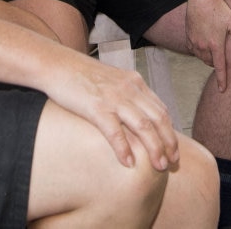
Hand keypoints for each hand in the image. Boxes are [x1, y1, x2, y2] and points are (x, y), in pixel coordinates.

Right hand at [46, 55, 180, 170]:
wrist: (57, 64)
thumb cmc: (81, 76)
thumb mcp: (112, 81)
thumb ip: (127, 96)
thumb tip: (137, 119)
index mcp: (135, 82)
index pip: (161, 110)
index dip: (170, 131)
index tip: (173, 149)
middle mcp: (129, 89)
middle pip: (158, 119)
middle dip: (168, 142)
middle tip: (173, 162)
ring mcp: (113, 97)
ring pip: (143, 126)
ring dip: (154, 148)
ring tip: (159, 166)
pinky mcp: (96, 107)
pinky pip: (115, 131)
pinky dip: (124, 148)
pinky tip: (128, 163)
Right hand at [185, 0, 230, 91]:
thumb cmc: (219, 9)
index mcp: (216, 45)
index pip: (219, 68)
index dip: (222, 80)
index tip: (222, 90)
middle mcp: (203, 46)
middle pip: (210, 62)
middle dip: (216, 63)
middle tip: (222, 56)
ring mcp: (194, 42)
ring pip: (201, 57)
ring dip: (208, 57)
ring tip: (214, 48)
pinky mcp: (188, 37)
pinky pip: (194, 50)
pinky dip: (200, 51)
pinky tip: (204, 43)